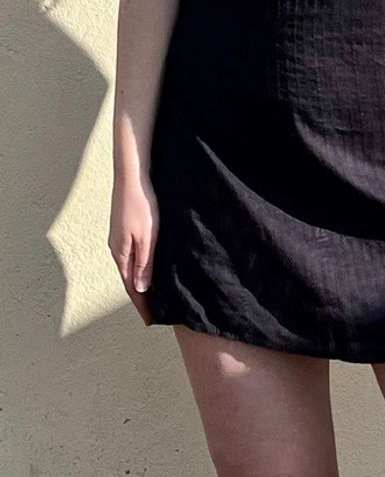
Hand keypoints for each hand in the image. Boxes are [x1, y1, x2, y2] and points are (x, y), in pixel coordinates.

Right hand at [108, 172, 159, 325]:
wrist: (132, 177)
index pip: (132, 287)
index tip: (151, 320)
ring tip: (152, 295)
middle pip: (129, 280)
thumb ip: (145, 263)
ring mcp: (118, 239)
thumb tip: (141, 289)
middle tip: (153, 313)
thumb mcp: (148, 236)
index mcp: (122, 254)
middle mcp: (117, 249)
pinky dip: (139, 267)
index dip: (142, 305)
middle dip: (141, 298)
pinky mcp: (123, 230)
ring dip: (140, 283)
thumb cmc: (142, 205)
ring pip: (130, 268)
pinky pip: (131, 256)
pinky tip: (147, 267)